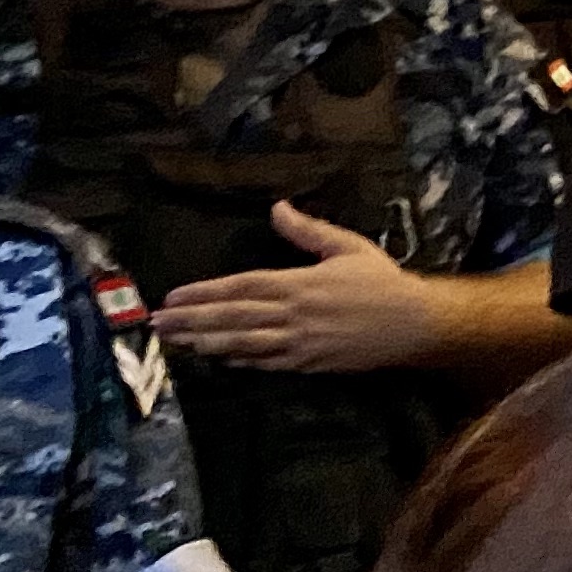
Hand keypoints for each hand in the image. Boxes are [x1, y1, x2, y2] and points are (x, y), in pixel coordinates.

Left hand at [154, 203, 437, 372]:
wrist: (414, 324)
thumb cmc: (382, 282)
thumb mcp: (348, 247)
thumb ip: (308, 231)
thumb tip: (277, 208)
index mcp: (300, 284)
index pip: (241, 287)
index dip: (204, 293)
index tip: (173, 297)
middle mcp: (293, 315)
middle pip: (232, 317)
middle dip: (192, 321)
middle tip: (157, 324)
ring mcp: (299, 343)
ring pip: (242, 344)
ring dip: (206, 343)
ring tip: (177, 342)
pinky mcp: (308, 363)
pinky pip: (265, 363)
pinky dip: (239, 361)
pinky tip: (218, 358)